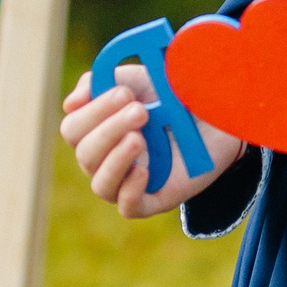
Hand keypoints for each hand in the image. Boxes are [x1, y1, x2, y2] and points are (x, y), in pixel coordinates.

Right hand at [59, 66, 245, 219]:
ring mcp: (128, 181)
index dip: (93, 112)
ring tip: (139, 138)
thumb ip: (102, 81)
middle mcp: (107, 158)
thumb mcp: (138, 79)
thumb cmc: (170, 95)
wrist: (215, 114)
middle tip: (140, 111)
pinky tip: (144, 171)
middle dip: (109, 130)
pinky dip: (130, 191)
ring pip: (101, 184)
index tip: (124, 93)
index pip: (73, 129)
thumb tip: (71, 104)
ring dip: (116, 160)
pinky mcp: (154, 199)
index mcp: (97, 130)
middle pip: (85, 155)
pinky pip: (129, 207)